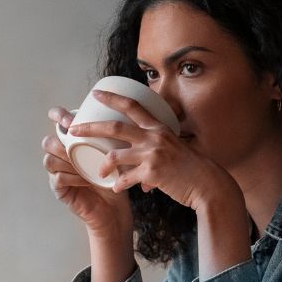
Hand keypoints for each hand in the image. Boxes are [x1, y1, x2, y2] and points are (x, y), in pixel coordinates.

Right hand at [42, 106, 132, 236]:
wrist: (115, 209)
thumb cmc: (117, 178)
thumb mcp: (117, 152)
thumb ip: (115, 135)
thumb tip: (125, 113)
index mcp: (73, 142)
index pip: (56, 121)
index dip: (58, 116)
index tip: (69, 119)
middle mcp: (61, 155)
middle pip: (49, 141)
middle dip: (60, 138)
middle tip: (76, 139)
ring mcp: (57, 173)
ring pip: (50, 158)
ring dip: (67, 159)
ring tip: (85, 163)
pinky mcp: (59, 189)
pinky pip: (58, 178)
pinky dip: (72, 176)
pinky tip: (86, 179)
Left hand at [69, 90, 240, 211]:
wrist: (207, 185)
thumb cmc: (191, 168)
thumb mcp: (175, 147)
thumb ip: (157, 144)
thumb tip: (141, 152)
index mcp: (158, 128)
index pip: (133, 106)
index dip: (112, 98)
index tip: (96, 93)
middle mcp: (154, 138)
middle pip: (115, 127)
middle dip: (91, 127)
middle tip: (74, 129)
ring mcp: (152, 155)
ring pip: (115, 156)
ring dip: (103, 166)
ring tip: (99, 172)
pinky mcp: (152, 174)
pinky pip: (126, 179)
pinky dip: (119, 185)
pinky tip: (117, 188)